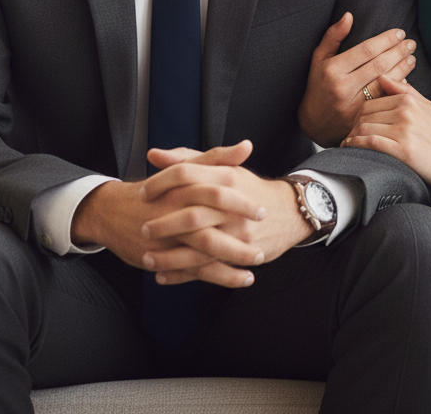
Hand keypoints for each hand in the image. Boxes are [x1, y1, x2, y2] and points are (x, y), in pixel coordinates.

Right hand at [72, 140, 272, 287]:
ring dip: (234, 254)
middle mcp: (175, 208)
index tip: (263, 206)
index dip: (240, 199)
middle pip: (210, 217)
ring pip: (205, 245)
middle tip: (263, 233)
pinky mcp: (164, 256)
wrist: (112, 211)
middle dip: (240, 227)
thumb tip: (247, 146)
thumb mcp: (183, 170)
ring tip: (258, 258)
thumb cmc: (156, 190)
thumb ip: (216, 158)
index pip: (214, 189)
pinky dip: (220, 275)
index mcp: (182, 186)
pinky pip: (195, 269)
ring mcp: (169, 234)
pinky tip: (241, 278)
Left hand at [139, 144, 311, 285]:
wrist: (287, 212)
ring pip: (199, 247)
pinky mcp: (241, 253)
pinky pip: (209, 268)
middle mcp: (231, 204)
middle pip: (192, 214)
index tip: (143, 193)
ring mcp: (237, 231)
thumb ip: (187, 159)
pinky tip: (164, 277)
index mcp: (224, 177)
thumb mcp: (222, 169)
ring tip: (147, 260)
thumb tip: (153, 154)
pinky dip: (184, 275)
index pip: (186, 175)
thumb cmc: (248, 188)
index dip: (160, 183)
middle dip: (164, 225)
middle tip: (143, 230)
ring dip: (170, 257)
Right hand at [299, 12, 417, 146]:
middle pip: (379, 65)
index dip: (386, 39)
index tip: (400, 32)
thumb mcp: (319, 59)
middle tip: (411, 43)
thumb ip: (333, 36)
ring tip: (411, 57)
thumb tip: (349, 15)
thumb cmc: (318, 85)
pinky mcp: (362, 118)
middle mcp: (343, 86)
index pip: (366, 50)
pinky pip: (385, 99)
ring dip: (403, 68)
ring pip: (385, 83)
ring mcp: (353, 105)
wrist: (314, 123)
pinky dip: (397, 87)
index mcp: (333, 69)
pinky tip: (406, 78)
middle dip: (398, 51)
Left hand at [343, 78, 430, 192]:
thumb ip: (404, 91)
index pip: (371, 100)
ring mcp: (403, 130)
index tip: (354, 122)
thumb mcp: (427, 106)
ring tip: (348, 142)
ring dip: (352, 135)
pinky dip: (357, 144)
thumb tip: (382, 77)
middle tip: (348, 133)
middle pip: (365, 113)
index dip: (360, 112)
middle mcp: (404, 111)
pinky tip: (351, 147)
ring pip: (365, 126)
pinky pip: (370, 142)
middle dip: (354, 123)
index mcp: (408, 99)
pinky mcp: (402, 149)